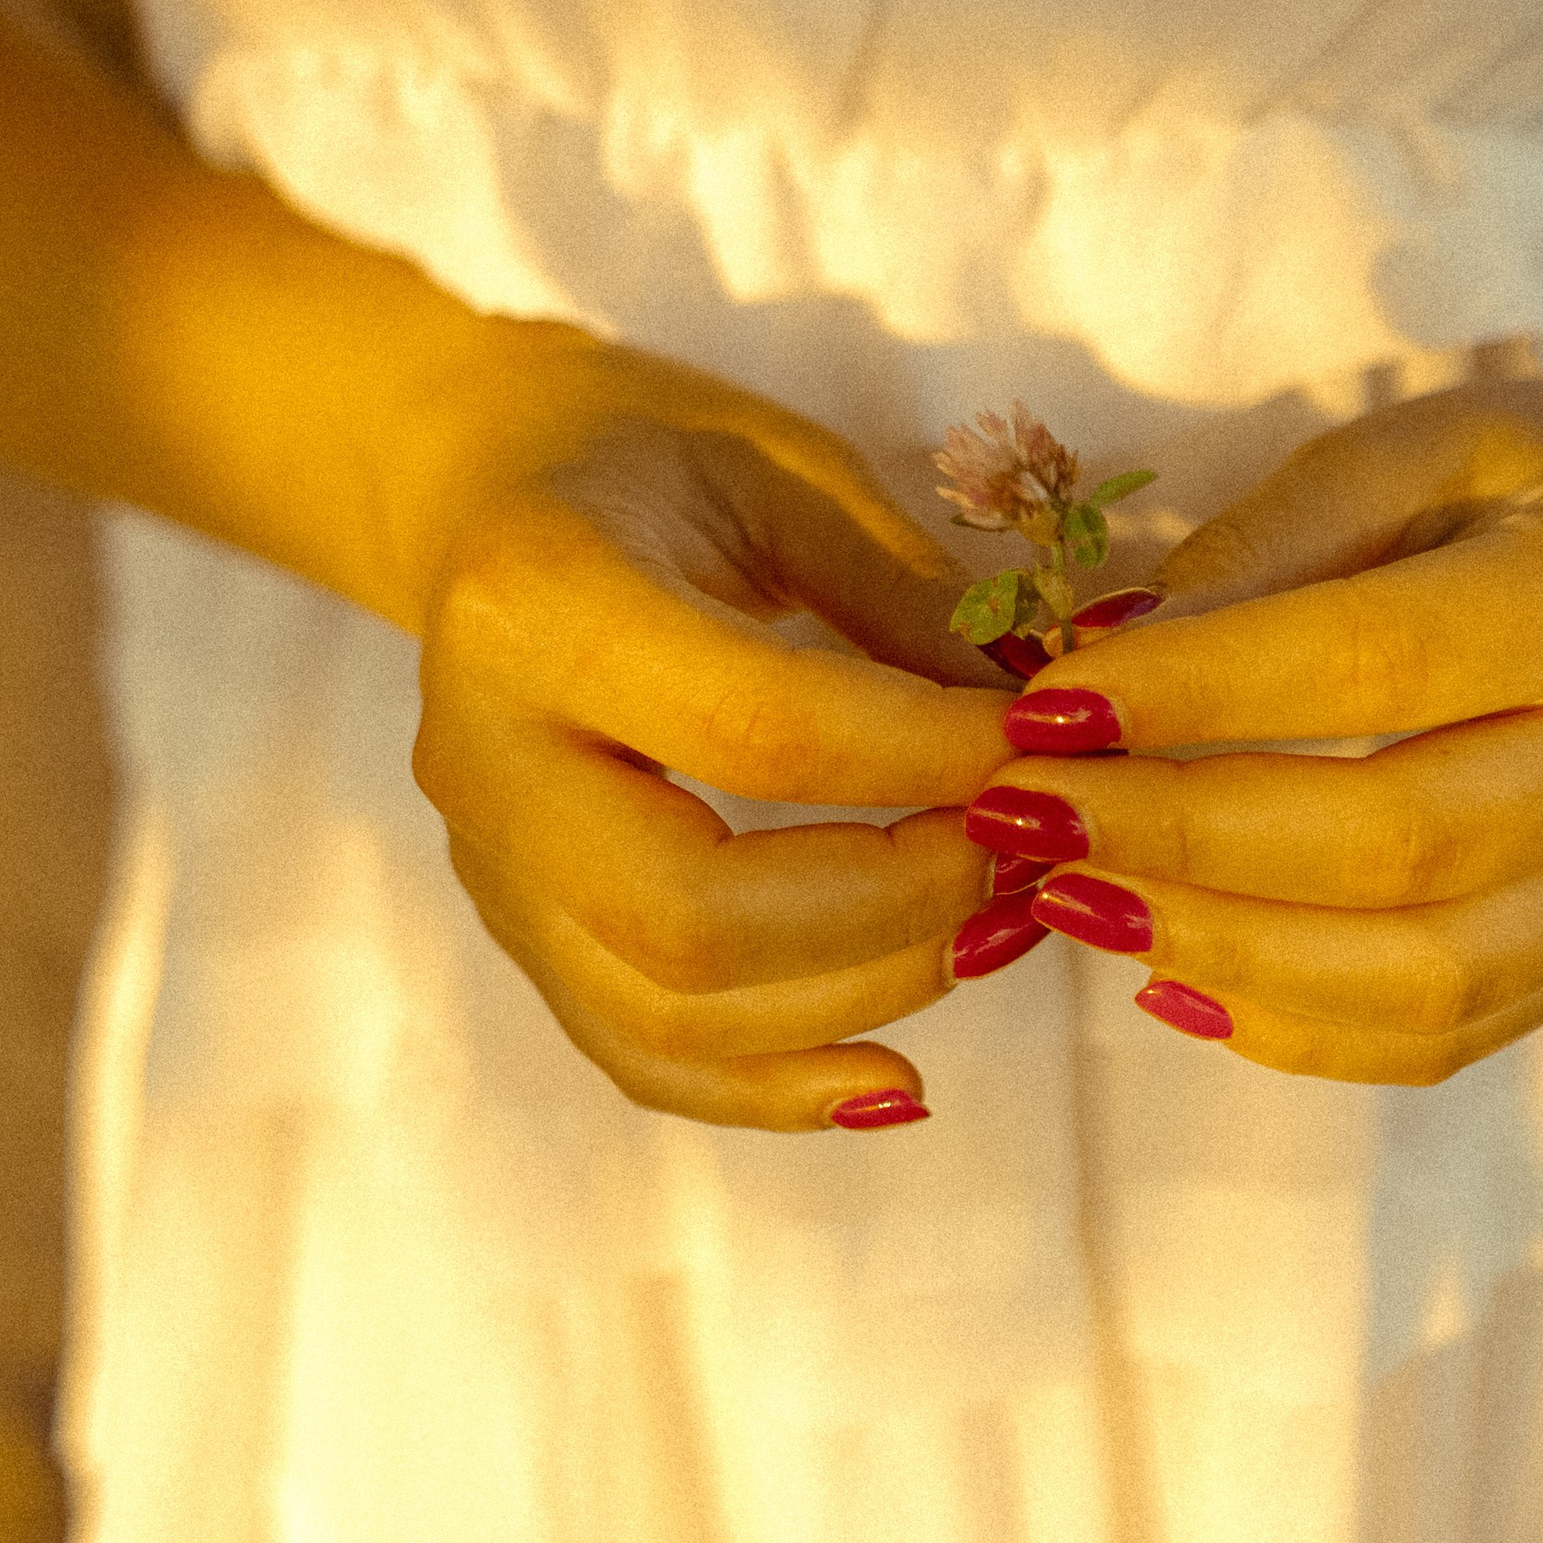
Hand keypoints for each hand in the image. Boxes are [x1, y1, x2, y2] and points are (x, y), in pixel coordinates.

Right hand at [409, 342, 1016, 1130]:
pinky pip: (639, 1055)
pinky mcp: (515, 930)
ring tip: (995, 927)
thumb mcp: (789, 472)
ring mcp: (487, 863)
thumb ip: (910, 605)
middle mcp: (484, 755)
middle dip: (898, 906)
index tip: (1052, 744)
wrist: (484, 484)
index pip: (761, 729)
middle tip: (1024, 852)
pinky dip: (777, 1089)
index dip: (931, 756)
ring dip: (864, 996)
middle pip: (691, 916)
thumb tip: (1058, 730)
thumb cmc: (654, 453)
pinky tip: (895, 1078)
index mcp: (542, 602)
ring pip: (667, 1014)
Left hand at [977, 397, 1542, 1083]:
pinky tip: (1169, 971)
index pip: (1385, 661)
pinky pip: (1439, 1033)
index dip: (1204, 694)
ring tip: (1075, 899)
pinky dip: (1291, 1023)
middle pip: (1400, 840)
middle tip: (1026, 817)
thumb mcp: (1398, 448)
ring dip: (1223, 949)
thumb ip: (1264, 549)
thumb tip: (1107, 664)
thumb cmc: (1499, 483)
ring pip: (1424, 973)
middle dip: (1184, 839)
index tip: (1047, 707)